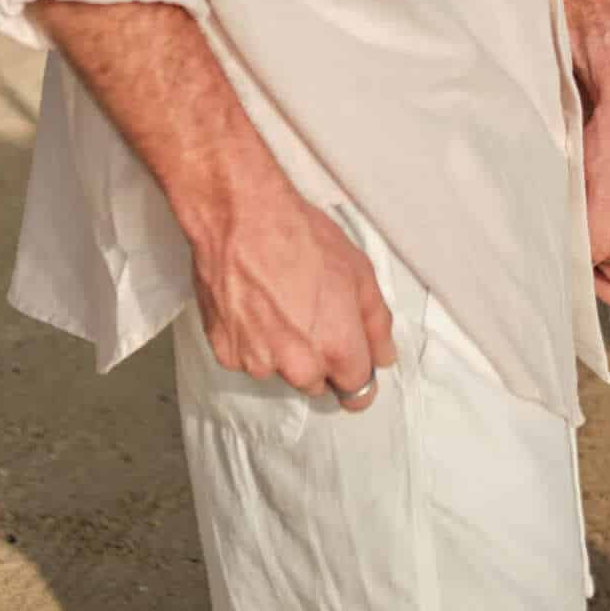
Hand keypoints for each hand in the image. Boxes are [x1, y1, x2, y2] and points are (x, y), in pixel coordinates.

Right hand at [191, 165, 396, 410]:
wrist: (242, 218)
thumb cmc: (301, 237)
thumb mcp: (359, 271)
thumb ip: (377, 324)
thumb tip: (383, 357)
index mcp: (337, 347)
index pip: (357, 392)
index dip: (358, 374)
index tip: (353, 362)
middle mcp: (298, 365)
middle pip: (317, 383)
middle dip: (318, 358)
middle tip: (309, 313)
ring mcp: (259, 362)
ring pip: (279, 370)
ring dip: (281, 349)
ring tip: (276, 301)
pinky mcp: (226, 353)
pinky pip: (247, 357)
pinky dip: (251, 339)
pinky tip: (252, 303)